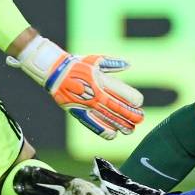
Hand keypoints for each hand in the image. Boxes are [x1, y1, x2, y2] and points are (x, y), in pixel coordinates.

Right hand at [8, 36, 143, 139]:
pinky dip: (103, 130)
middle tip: (140, 119)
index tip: (139, 103)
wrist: (54, 72)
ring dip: (121, 124)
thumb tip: (128, 64)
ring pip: (107, 118)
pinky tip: (113, 134)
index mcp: (101, 81)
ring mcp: (87, 105)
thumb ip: (113, 64)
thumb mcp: (95, 60)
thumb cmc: (77, 65)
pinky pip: (92, 124)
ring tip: (131, 129)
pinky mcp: (78, 112)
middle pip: (117, 108)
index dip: (132, 99)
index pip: (121, 93)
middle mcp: (95, 95)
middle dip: (130, 115)